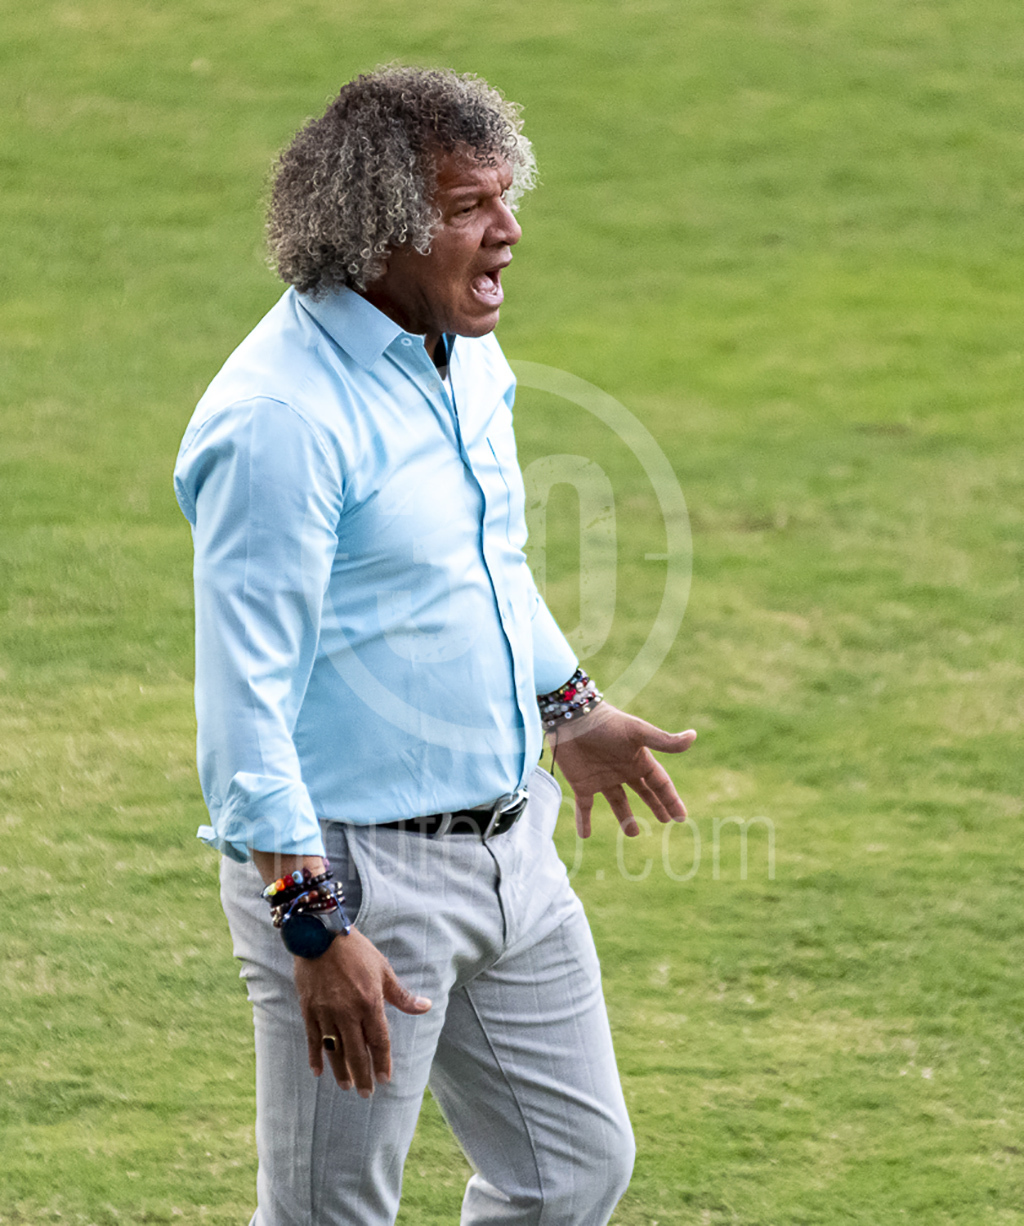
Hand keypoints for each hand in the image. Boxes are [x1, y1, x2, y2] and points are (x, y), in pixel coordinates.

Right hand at [293, 929, 431, 1094]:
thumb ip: (402, 995)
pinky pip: (313, 1039)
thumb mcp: (383, 970)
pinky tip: (318, 1072)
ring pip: (335, 1050)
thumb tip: (425, 1007)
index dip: (383, 1062)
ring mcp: (326, 1013)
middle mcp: (347, 1012)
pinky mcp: (309, 1010)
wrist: (320, 935)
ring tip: (346, 1086)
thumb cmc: (356, 950)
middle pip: (357, 1052)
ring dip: (341, 1071)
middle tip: (366, 1094)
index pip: (378, 1041)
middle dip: (363, 1075)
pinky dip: (315, 1056)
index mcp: (369, 1002)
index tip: (386, 1079)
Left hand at [550, 702, 695, 838]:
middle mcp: (622, 770)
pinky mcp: (581, 783)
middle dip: (655, 804)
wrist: (571, 717)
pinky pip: (585, 807)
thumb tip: (693, 736)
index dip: (671, 799)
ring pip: (617, 801)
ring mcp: (602, 777)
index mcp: (638, 759)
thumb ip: (663, 740)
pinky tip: (586, 835)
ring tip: (632, 833)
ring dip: (625, 817)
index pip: (660, 783)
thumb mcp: (637, 732)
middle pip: (643, 792)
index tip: (681, 817)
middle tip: (665, 820)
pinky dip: (585, 821)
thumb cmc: (606, 722)